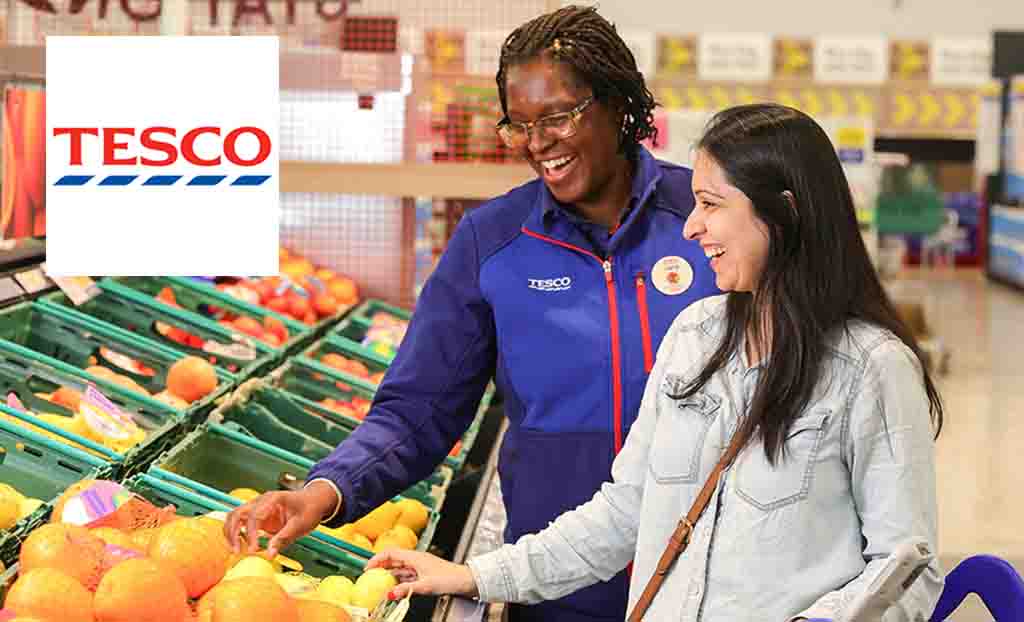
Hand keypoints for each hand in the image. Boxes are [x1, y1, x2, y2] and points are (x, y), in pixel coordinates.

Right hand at [223, 480, 338, 558]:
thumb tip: (270, 555)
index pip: (254, 516)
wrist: (314, 501)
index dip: (251, 534)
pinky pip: (240, 524)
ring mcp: (257, 508)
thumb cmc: (309, 509)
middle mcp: (261, 501)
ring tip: (235, 551)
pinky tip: (241, 547)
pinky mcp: (257, 517)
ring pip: (234, 517)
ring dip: (231, 533)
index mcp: (273, 499)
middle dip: (233, 533)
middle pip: (237, 514)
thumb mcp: (301, 524)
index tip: (253, 550)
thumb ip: (284, 538)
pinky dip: (236, 534)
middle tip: (236, 551)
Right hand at [367, 549, 478, 599]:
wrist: (466, 580)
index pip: (390, 553)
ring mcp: (420, 566)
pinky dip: (399, 580)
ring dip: (389, 575)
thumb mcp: (425, 586)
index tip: (367, 568)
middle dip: (380, 567)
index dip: (377, 559)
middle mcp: (416, 559)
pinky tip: (395, 588)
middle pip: (393, 560)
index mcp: (415, 557)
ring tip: (380, 584)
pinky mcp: (424, 573)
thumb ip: (406, 590)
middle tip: (369, 577)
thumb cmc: (449, 578)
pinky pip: (407, 575)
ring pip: (400, 568)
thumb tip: (390, 594)